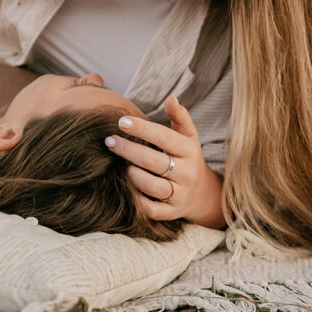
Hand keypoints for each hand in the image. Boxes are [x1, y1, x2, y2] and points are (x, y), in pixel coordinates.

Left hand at [105, 96, 224, 228]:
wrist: (203, 194)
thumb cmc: (188, 157)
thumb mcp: (189, 136)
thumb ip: (179, 116)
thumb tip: (171, 98)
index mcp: (189, 150)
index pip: (164, 137)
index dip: (142, 128)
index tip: (121, 121)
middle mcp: (186, 173)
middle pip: (152, 161)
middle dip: (128, 149)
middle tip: (109, 141)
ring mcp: (179, 194)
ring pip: (151, 186)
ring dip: (131, 174)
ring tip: (119, 164)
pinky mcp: (171, 213)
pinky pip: (150, 209)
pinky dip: (136, 200)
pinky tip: (125, 187)